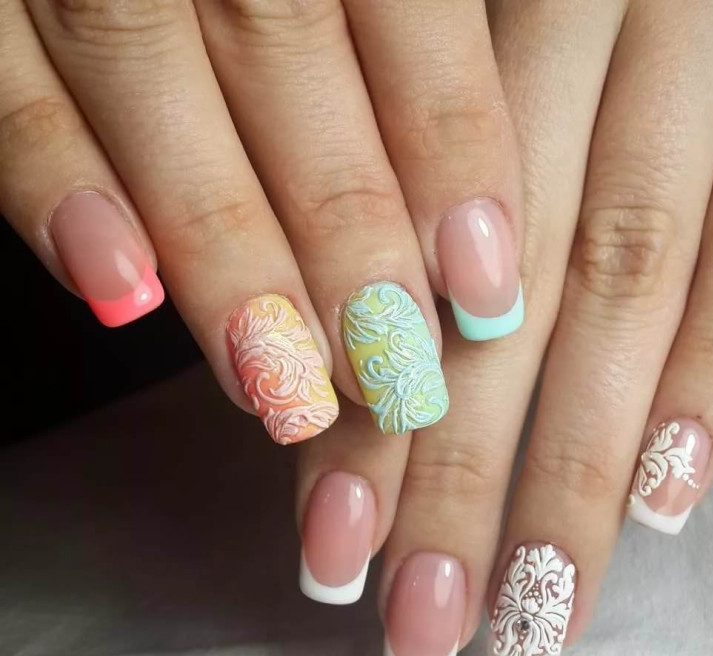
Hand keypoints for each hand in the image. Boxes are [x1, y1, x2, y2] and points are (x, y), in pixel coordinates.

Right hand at [0, 0, 523, 443]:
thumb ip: (407, 43)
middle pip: (289, 68)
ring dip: (225, 260)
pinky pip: (12, 92)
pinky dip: (57, 189)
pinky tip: (122, 295)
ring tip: (281, 387)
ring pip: (153, 88)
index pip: (409, 21)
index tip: (489, 295)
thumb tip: (469, 222)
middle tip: (394, 379)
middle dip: (347, 243)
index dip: (453, 162)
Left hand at [296, 0, 712, 655]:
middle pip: (497, 299)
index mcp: (455, 34)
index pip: (396, 271)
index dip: (366, 426)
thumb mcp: (473, 61)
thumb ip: (430, 185)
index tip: (338, 554)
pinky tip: (663, 494)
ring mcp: (704, 27)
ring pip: (622, 282)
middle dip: (455, 479)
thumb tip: (388, 367)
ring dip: (574, 465)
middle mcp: (573, 24)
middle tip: (421, 626)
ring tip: (531, 608)